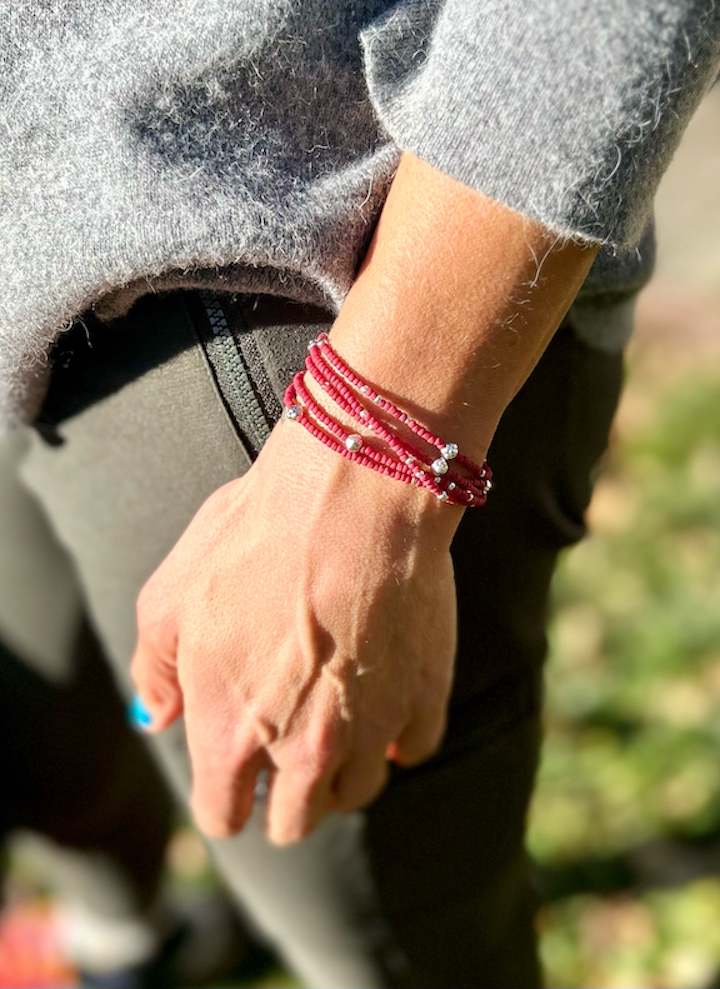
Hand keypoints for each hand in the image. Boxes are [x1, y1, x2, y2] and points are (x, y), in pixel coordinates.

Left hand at [131, 421, 460, 843]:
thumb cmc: (253, 539)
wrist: (354, 496)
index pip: (223, 816)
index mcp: (229, 733)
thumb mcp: (170, 597)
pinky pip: (413, 748)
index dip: (225, 799)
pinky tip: (383, 697)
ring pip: (356, 793)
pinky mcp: (426, 697)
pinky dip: (397, 735)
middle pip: (296, 824)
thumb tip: (157, 717)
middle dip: (284, 798)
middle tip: (284, 746)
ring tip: (334, 717)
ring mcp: (371, 729)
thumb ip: (155, 671)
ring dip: (341, 770)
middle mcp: (302, 750)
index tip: (234, 776)